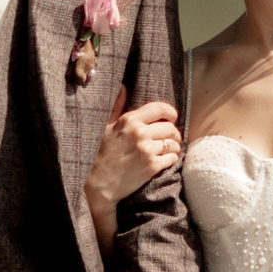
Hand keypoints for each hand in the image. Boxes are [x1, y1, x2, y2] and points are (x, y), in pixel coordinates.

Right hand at [87, 89, 181, 242]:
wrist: (98, 184)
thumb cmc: (100, 154)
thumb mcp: (105, 127)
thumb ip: (116, 106)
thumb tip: (123, 87)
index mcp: (129, 120)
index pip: (160, 108)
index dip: (170, 112)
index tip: (172, 117)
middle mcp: (139, 133)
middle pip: (170, 128)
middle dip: (174, 133)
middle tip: (172, 137)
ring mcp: (146, 150)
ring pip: (173, 143)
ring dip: (174, 146)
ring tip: (170, 149)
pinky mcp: (152, 166)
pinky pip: (172, 158)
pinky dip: (172, 158)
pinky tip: (166, 160)